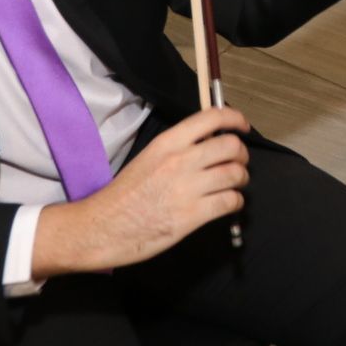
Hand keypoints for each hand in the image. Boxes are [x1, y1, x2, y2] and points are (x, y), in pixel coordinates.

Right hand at [31, 108, 251, 276]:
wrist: (103, 226)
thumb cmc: (124, 194)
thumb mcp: (149, 158)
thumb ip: (179, 149)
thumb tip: (209, 144)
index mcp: (168, 143)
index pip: (212, 119)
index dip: (235, 119)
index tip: (243, 127)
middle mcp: (180, 160)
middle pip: (231, 146)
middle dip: (242, 154)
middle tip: (238, 162)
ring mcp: (188, 188)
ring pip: (235, 174)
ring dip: (241, 179)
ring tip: (234, 184)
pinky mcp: (192, 215)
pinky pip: (230, 201)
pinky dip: (236, 202)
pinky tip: (228, 203)